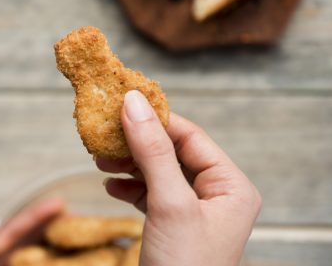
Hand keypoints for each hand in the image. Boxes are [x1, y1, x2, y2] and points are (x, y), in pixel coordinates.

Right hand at [96, 90, 261, 265]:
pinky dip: (129, 187)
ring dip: (128, 164)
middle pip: (172, 152)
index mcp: (232, 187)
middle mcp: (217, 196)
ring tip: (100, 160)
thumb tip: (133, 103)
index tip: (119, 104)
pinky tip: (110, 186)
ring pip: (157, 172)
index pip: (190, 137)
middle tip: (102, 135)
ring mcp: (195, 213)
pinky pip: (150, 195)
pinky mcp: (174, 227)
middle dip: (135, 144)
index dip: (155, 119)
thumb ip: (152, 151)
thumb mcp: (168, 204)